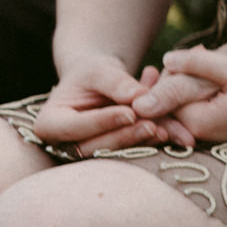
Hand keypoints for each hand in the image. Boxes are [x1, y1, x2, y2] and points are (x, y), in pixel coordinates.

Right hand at [35, 55, 185, 154]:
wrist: (101, 83)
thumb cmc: (92, 72)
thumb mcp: (99, 70)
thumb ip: (116, 82)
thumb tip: (139, 96)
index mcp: (50, 124)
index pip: (76, 127)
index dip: (104, 121)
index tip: (130, 113)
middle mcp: (65, 145)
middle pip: (96, 145)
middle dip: (127, 136)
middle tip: (153, 126)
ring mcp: (88, 154)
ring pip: (118, 152)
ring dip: (144, 142)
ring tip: (169, 130)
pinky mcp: (113, 157)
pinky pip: (134, 151)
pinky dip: (156, 139)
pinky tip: (176, 131)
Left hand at [137, 46, 226, 144]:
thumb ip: (197, 65)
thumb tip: (165, 59)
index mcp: (196, 121)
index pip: (161, 97)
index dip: (169, 73)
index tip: (190, 55)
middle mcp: (199, 133)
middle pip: (170, 102)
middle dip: (177, 77)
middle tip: (198, 54)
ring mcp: (210, 133)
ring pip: (185, 103)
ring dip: (190, 82)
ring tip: (208, 62)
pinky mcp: (221, 129)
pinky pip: (198, 108)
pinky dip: (201, 92)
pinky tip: (217, 77)